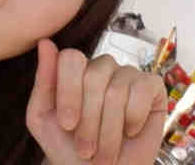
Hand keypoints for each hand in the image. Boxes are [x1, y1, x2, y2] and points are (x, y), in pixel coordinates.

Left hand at [26, 39, 166, 164]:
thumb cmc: (68, 148)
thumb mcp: (42, 118)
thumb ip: (43, 81)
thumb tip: (44, 42)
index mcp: (74, 69)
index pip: (71, 58)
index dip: (69, 93)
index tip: (67, 125)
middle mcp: (101, 67)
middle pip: (94, 75)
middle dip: (89, 120)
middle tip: (86, 148)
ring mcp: (127, 74)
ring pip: (117, 89)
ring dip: (109, 129)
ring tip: (104, 151)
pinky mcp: (152, 87)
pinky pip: (143, 90)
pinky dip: (134, 117)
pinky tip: (130, 132)